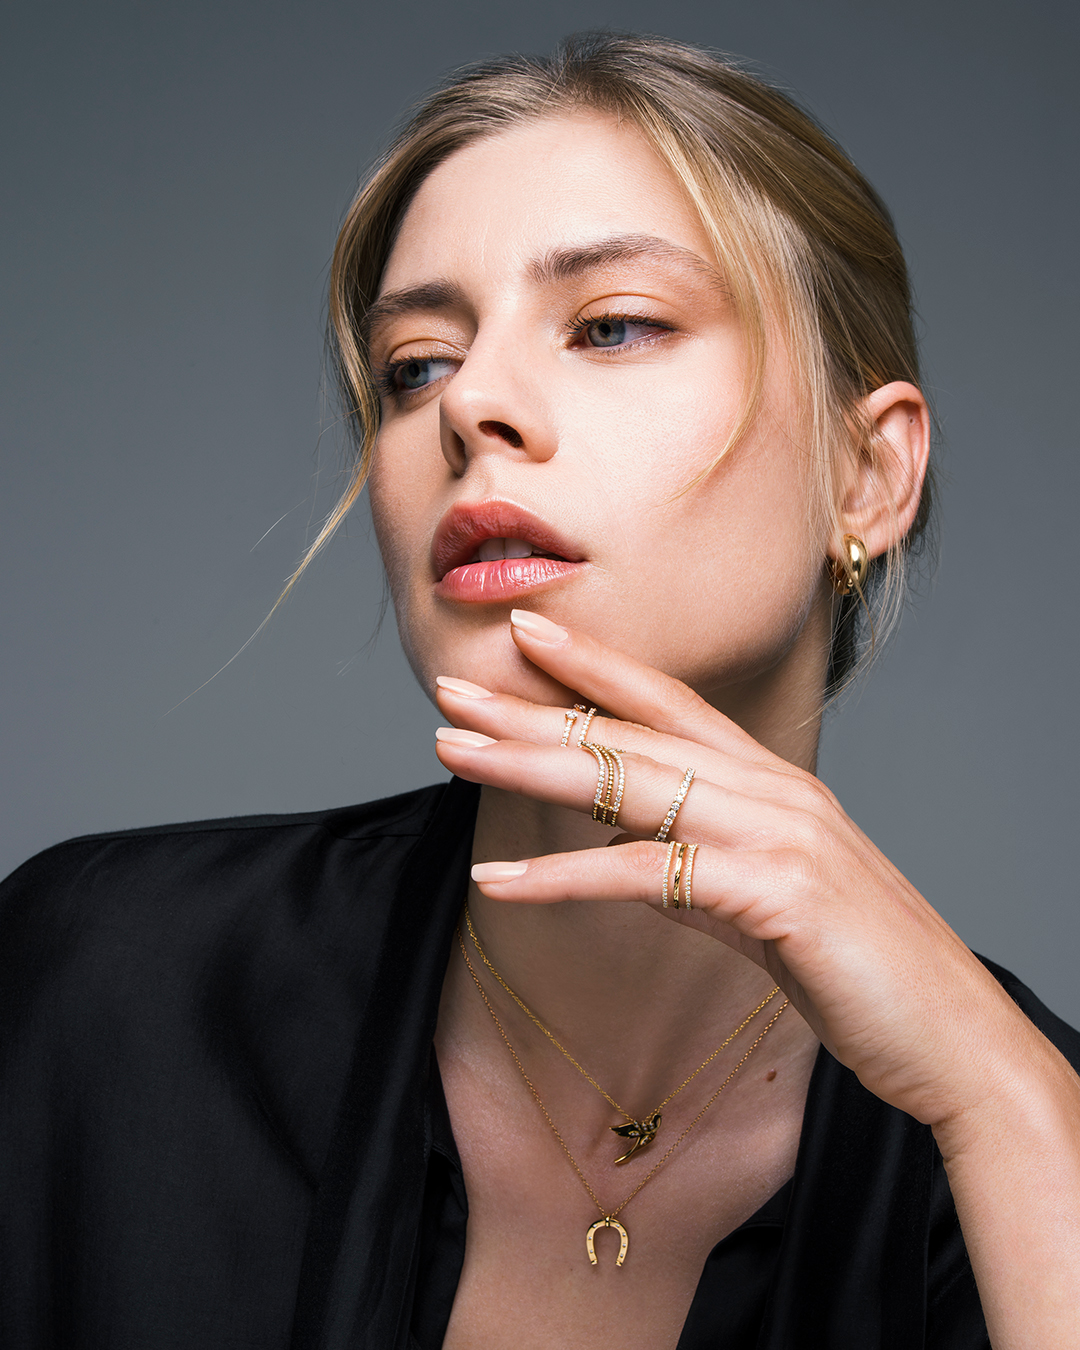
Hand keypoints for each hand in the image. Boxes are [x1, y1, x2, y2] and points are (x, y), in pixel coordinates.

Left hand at [434, 610, 1051, 1135]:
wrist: (954, 1036)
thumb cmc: (860, 967)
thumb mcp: (767, 899)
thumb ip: (700, 867)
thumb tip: (633, 855)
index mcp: (772, 783)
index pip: (670, 701)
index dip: (596, 663)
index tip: (526, 632)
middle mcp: (772, 791)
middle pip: (632, 735)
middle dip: (534, 710)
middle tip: (452, 690)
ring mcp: (777, 836)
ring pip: (630, 785)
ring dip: (530, 767)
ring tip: (451, 751)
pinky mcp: (776, 894)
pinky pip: (645, 878)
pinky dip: (563, 880)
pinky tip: (496, 886)